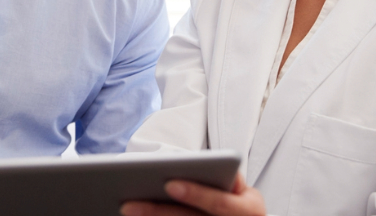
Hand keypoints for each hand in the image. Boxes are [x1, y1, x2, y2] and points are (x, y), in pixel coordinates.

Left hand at [120, 173, 265, 215]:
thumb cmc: (241, 207)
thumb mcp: (246, 192)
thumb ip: (230, 179)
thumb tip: (206, 165)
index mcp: (248, 211)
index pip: (220, 203)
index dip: (196, 194)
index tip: (169, 184)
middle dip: (158, 212)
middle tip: (128, 204)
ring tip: (127, 211)